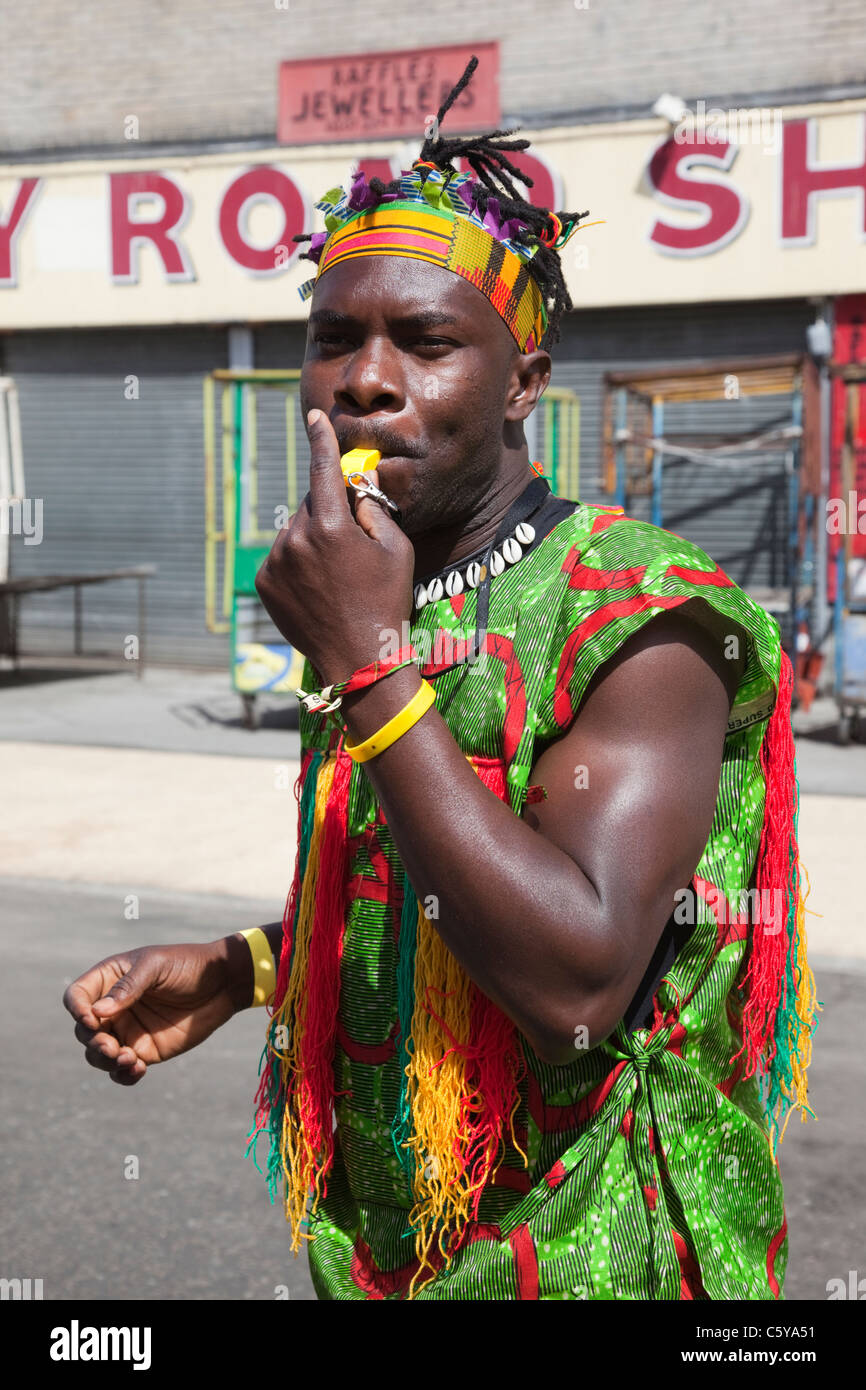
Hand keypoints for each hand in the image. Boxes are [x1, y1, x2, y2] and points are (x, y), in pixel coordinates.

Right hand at [62, 938, 248, 1085]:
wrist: (222, 983)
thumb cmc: (188, 964)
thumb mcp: (157, 966)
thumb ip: (129, 986)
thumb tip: (98, 1012)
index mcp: (110, 979)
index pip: (77, 997)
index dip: (77, 1010)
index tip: (92, 1020)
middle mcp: (113, 1007)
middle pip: (83, 1030)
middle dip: (93, 1041)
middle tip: (112, 1047)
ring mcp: (128, 1030)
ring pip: (98, 1054)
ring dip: (105, 1061)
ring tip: (129, 1059)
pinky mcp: (145, 1050)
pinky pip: (123, 1069)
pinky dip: (123, 1075)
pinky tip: (138, 1070)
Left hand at [255, 410, 414, 683]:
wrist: (359, 660)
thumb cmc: (386, 602)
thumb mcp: (396, 550)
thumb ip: (375, 508)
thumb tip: (358, 484)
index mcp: (331, 527)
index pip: (322, 468)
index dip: (320, 438)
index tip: (314, 417)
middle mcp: (296, 539)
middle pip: (311, 504)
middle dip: (330, 512)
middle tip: (352, 545)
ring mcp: (276, 562)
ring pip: (295, 531)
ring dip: (312, 539)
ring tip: (336, 577)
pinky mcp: (264, 582)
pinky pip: (282, 556)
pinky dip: (297, 562)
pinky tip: (319, 588)